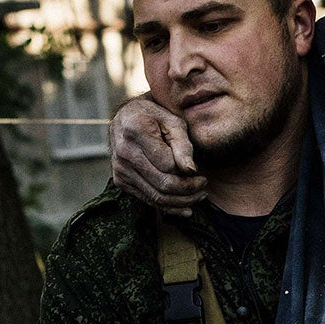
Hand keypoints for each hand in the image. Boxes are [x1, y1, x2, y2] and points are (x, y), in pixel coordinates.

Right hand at [111, 97, 204, 215]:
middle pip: (163, 184)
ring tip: (199, 196)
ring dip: (181, 201)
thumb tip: (191, 171)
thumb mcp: (173, 122)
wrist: (125, 119)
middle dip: (188, 190)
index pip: (168, 165)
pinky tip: (185, 207)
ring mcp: (120, 169)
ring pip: (156, 196)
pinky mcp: (121, 181)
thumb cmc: (154, 117)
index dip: (188, 173)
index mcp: (136, 131)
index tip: (201, 173)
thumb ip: (183, 145)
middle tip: (204, 187)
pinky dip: (168, 207)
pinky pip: (148, 200)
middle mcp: (125, 152)